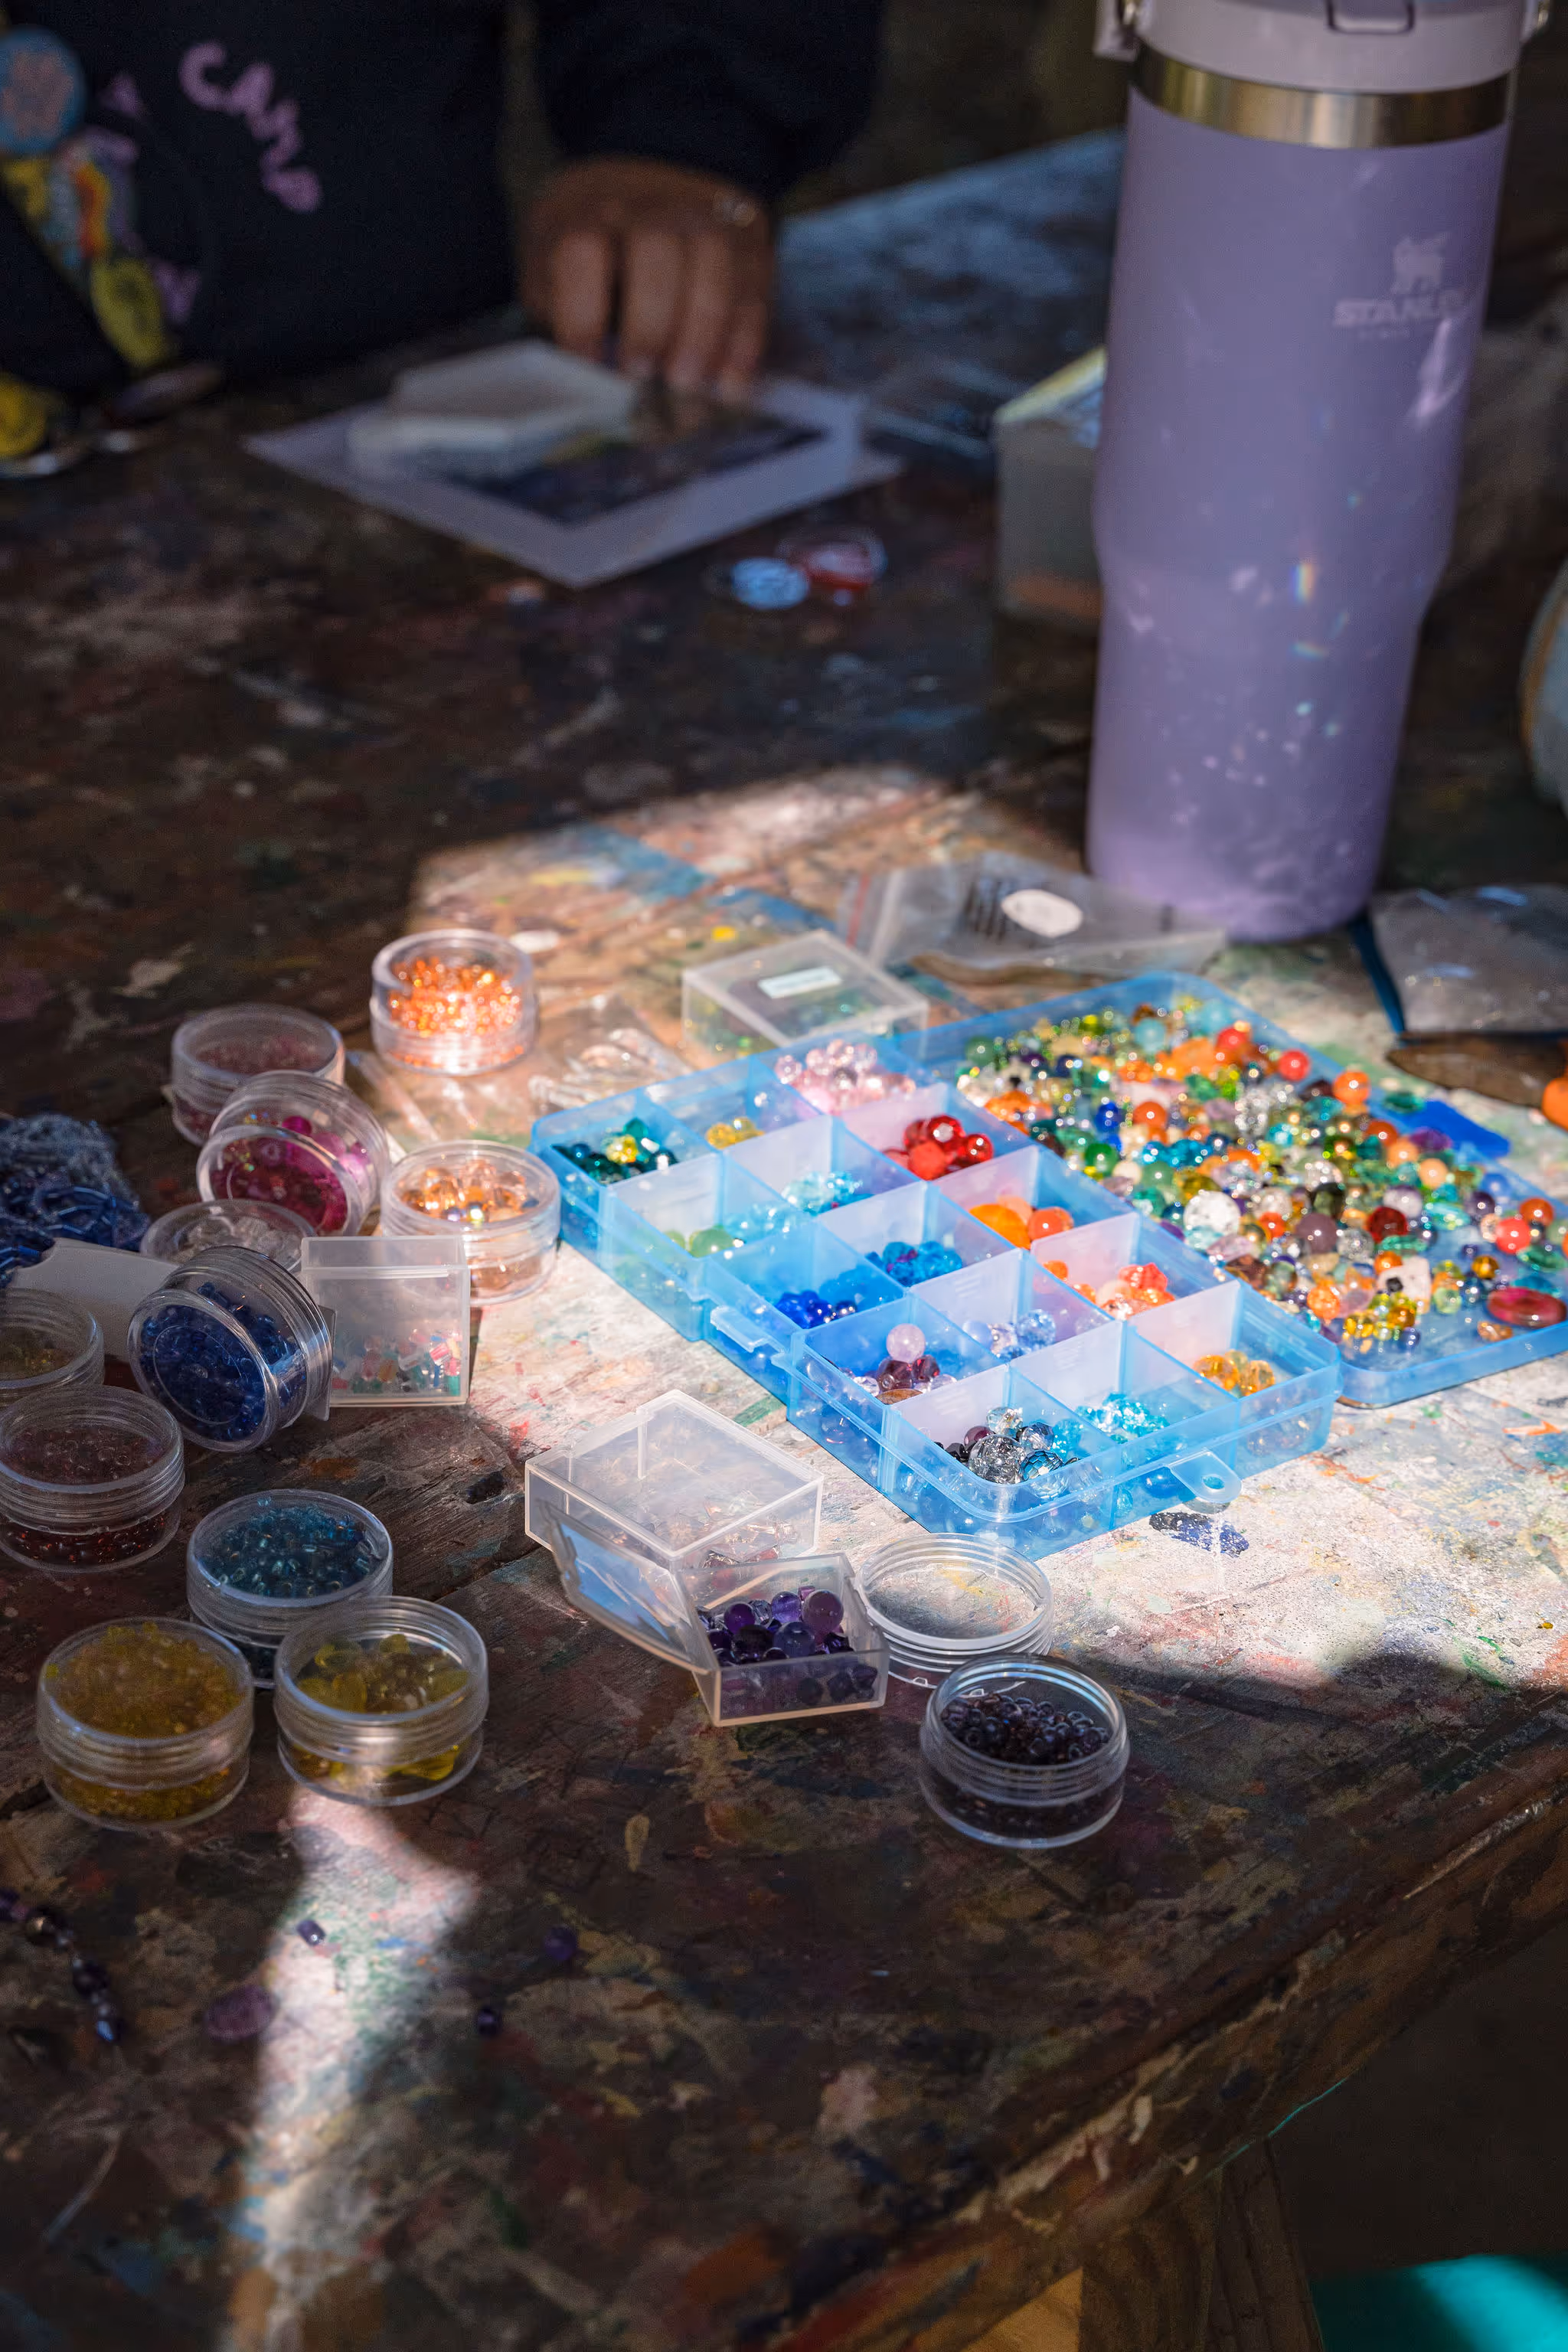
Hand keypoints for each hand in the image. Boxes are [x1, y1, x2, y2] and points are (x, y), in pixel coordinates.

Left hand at [523, 157, 772, 400]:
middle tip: (642, 373)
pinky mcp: (747, 245)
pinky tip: (730, 385)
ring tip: (686, 382)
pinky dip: (744, 342)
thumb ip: (556, 312)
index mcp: (586, 211)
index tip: (587, 362)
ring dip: (702, 330)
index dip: (582, 314)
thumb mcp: (553, 261)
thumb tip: (573, 383)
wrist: (654, 180)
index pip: (582, 250)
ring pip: (713, 261)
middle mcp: (648, 206)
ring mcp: (704, 218)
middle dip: (650, 321)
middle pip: (656, 249)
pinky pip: (753, 289)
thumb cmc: (593, 247)